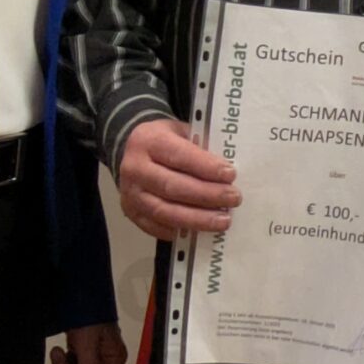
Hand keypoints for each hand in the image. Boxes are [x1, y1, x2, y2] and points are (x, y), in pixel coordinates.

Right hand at [116, 117, 238, 242]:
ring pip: (164, 211)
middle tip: (233, 198)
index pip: (179, 155)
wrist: (130, 152)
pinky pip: (155, 227)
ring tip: (223, 221)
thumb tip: (227, 171)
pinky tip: (200, 230)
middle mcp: (135, 168)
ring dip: (197, 218)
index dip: (206, 167)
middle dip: (207, 195)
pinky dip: (179, 230)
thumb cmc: (165, 141)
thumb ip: (200, 147)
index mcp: (150, 141)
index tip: (230, 175)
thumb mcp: (181, 132)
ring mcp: (131, 193)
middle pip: (173, 186)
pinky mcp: (131, 212)